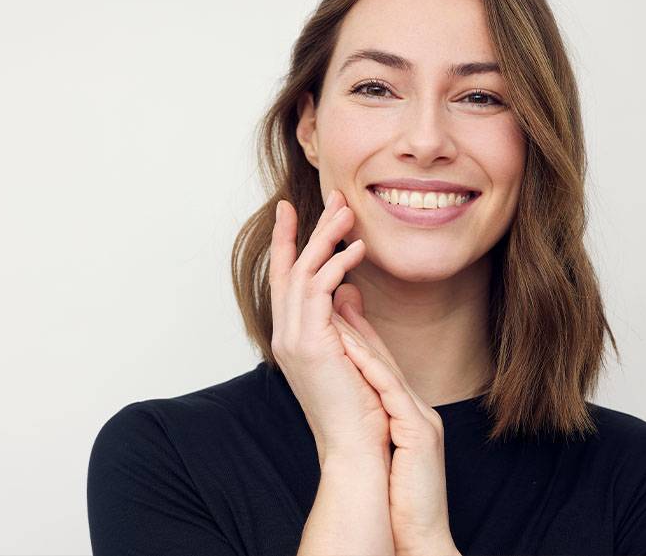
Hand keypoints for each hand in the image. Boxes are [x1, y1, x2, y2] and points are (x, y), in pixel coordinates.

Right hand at [269, 191, 390, 465]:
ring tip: (347, 210)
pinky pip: (318, 290)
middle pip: (290, 268)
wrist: (356, 450)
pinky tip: (356, 248)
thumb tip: (351, 289)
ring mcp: (293, 339)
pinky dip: (337, 264)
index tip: (294, 212)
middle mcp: (286, 335)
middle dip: (307, 229)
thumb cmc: (359, 408)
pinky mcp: (310, 344)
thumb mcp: (353, 353)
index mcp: (293, 337)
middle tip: (329, 196)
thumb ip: (349, 319)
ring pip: (303, 272)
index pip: (286, 280)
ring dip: (324, 238)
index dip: (289, 243)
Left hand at [333, 290, 460, 555]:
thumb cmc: (401, 496)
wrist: (420, 535)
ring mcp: (421, 417)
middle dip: (356, 316)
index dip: (355, 327)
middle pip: (382, 353)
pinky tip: (350, 349)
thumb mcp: (384, 446)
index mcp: (406, 409)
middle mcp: (416, 406)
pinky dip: (370, 368)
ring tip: (334, 300)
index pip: (377, 361)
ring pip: (385, 366)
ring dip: (359, 332)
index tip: (333, 296)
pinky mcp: (420, 433)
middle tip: (334, 280)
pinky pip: (391, 393)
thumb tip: (349, 391)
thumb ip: (371, 414)